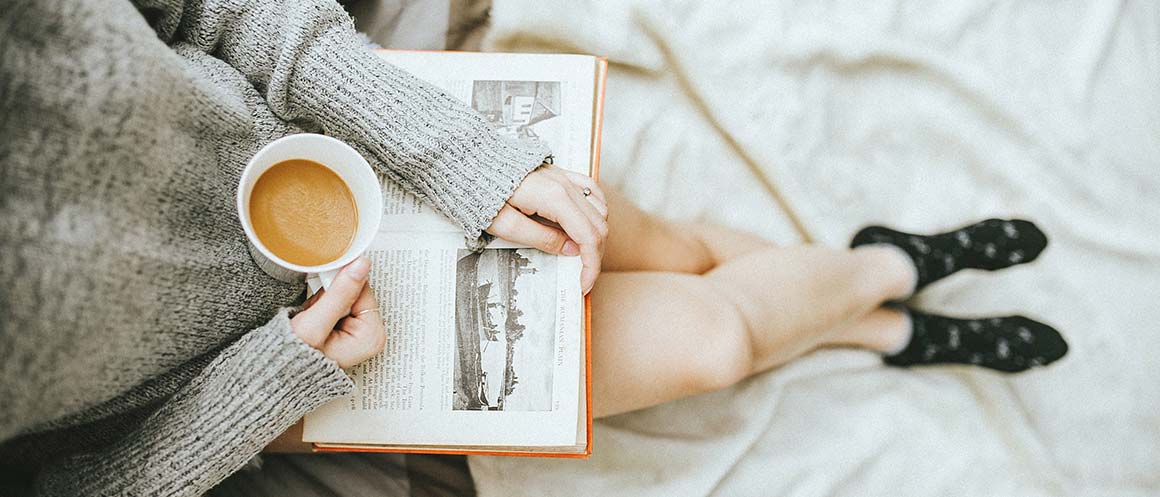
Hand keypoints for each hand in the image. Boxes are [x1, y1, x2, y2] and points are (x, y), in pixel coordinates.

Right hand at [290, 257, 385, 367]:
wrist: (273, 373)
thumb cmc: (293, 360)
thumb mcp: (314, 325)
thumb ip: (339, 294)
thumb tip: (361, 265)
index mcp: (372, 337)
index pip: (364, 289)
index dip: (340, 286)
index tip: (325, 291)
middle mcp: (369, 336)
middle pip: (355, 292)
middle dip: (330, 297)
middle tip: (315, 314)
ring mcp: (358, 333)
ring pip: (343, 295)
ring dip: (323, 301)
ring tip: (311, 319)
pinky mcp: (345, 328)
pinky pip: (335, 303)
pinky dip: (320, 306)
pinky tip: (312, 320)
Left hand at [486, 165, 607, 293]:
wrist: (469, 162)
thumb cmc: (480, 191)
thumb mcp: (505, 226)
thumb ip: (541, 239)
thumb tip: (571, 251)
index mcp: (554, 198)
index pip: (588, 236)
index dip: (591, 265)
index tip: (584, 284)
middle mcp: (565, 185)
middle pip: (598, 225)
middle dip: (595, 255)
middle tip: (583, 276)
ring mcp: (564, 177)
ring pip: (599, 209)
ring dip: (597, 235)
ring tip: (583, 255)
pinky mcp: (560, 174)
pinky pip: (591, 191)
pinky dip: (596, 210)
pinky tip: (589, 223)